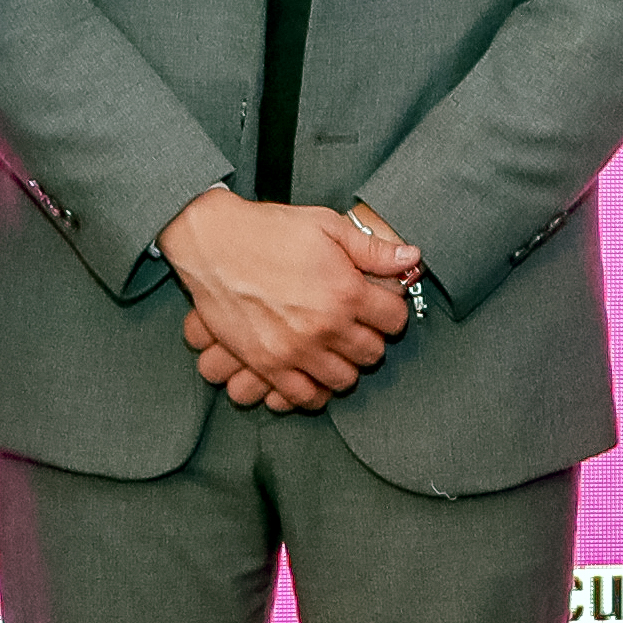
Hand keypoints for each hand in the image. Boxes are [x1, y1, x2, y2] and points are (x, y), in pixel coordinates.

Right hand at [162, 192, 415, 413]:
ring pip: (344, 379)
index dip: (391, 311)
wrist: (212, 243)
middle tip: (357, 325)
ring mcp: (296, 350)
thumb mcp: (326, 225)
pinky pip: (305, 396)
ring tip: (335, 347)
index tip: (380, 306)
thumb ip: (372, 249)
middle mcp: (325, 327)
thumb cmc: (268, 230)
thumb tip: (411, 257)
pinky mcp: (267, 364)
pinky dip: (315, 390)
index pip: (395, 319)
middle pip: (373, 352)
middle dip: (371, 338)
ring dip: (346, 365)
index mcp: (345, 291)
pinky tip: (314, 372)